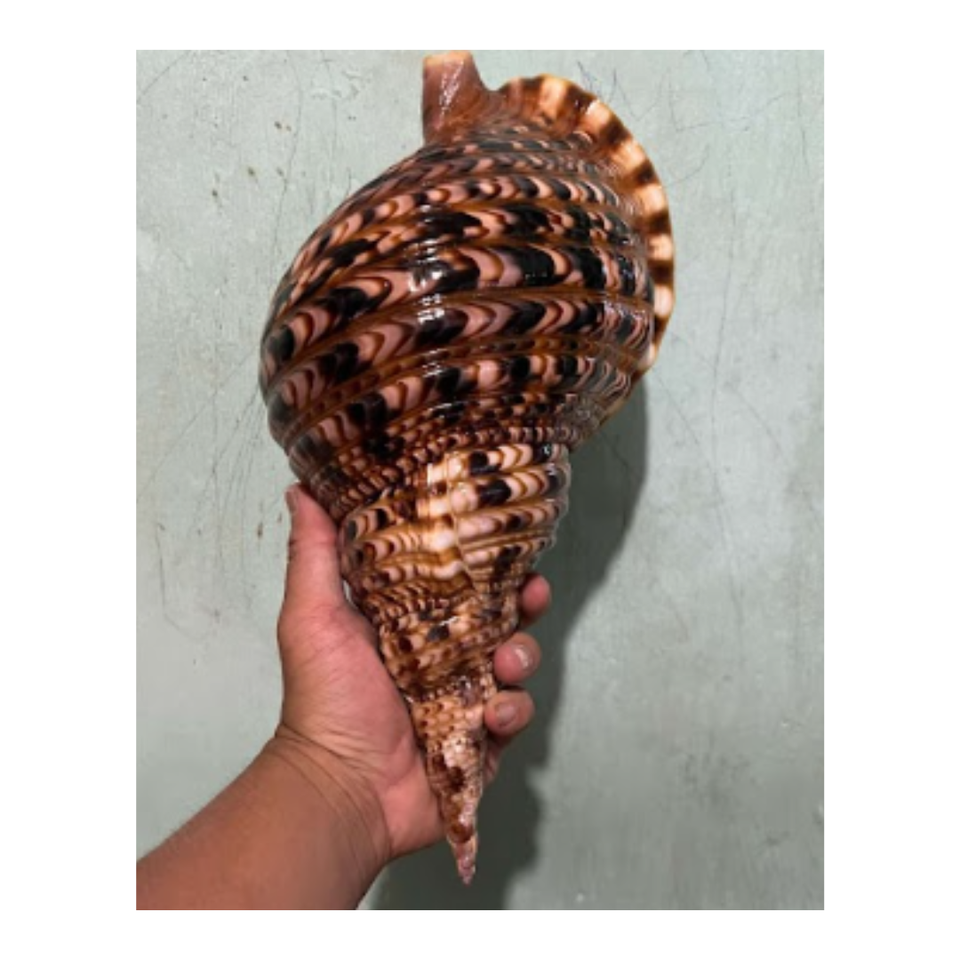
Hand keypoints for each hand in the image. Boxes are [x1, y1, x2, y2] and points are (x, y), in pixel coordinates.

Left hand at [272, 483, 549, 870]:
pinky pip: (516, 714)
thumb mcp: (313, 618)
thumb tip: (302, 490)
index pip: (459, 581)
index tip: (505, 540)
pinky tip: (491, 716)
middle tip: (532, 593)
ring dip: (521, 657)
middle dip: (524, 603)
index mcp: (411, 624)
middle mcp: (443, 656)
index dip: (485, 560)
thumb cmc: (323, 702)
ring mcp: (465, 698)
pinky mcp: (482, 739)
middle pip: (501, 617)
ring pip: (517, 663)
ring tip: (505, 665)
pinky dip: (512, 711)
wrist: (341, 789)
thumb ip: (314, 555)